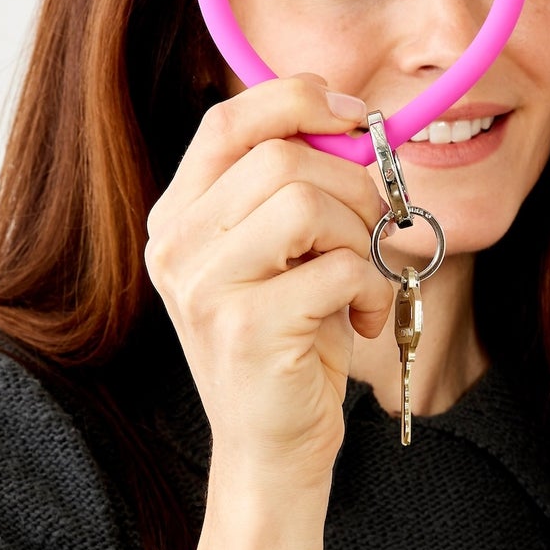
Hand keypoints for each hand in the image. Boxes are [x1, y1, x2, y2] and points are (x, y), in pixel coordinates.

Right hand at [145, 74, 392, 489]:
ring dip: (360, 236)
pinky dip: (371, 289)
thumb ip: (296, 187)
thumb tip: (357, 120)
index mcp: (177, 217)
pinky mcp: (245, 329)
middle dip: (353, 183)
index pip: (229, 121)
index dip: (298, 100)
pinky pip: (336, 268)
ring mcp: (203, 288)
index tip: (355, 118)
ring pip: (306, 202)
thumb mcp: (282, 255)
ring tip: (362, 279)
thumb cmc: (290, 343)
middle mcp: (175, 247)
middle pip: (281, 156)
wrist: (270, 449)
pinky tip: (363, 320)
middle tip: (374, 227)